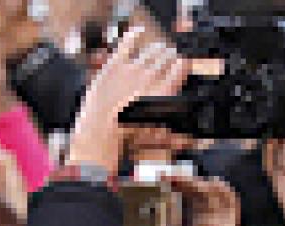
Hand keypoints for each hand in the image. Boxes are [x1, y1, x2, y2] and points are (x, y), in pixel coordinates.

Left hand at [65, 27, 186, 171]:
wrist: (101, 129)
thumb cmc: (128, 135)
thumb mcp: (156, 132)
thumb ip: (172, 126)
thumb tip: (183, 129)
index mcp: (164, 92)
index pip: (180, 69)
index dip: (182, 65)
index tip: (182, 63)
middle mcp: (152, 77)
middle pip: (166, 59)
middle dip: (169, 56)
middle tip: (170, 56)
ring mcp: (133, 69)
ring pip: (151, 52)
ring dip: (157, 49)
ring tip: (159, 49)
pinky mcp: (115, 65)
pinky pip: (127, 43)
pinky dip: (134, 35)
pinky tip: (139, 31)